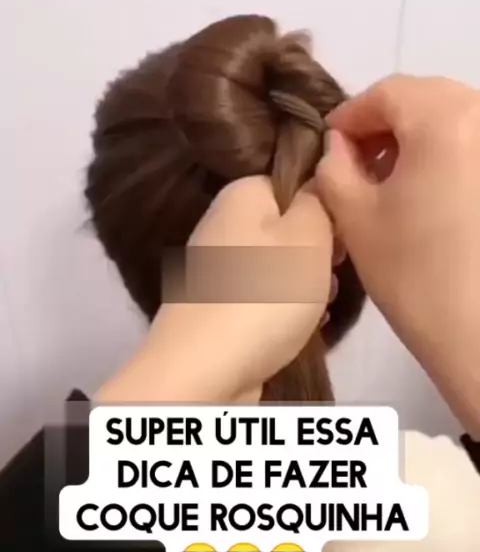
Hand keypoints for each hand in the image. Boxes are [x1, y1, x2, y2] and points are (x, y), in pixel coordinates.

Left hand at [98, 176, 336, 403]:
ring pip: (279, 269)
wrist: (205, 369)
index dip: (324, 205)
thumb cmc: (265, 293)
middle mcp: (222, 227)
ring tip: (320, 306)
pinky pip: (263, 303)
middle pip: (287, 229)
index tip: (344, 232)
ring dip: (306, 288)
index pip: (292, 182)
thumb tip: (317, 183)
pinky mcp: (217, 312)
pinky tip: (302, 330)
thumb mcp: (309, 234)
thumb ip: (318, 199)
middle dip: (318, 253)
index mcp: (239, 195)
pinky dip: (285, 315)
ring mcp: (216, 273)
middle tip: (334, 271)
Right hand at [316, 74, 479, 430]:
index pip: (387, 93)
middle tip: (359, 167)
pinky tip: (430, 197)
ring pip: (455, 120)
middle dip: (385, 126)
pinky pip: (474, 146)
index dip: (350, 117)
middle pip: (425, 99)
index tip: (329, 150)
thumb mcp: (354, 217)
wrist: (478, 334)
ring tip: (393, 186)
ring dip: (417, 140)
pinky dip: (448, 156)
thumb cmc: (413, 274)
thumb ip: (334, 167)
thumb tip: (339, 147)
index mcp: (444, 118)